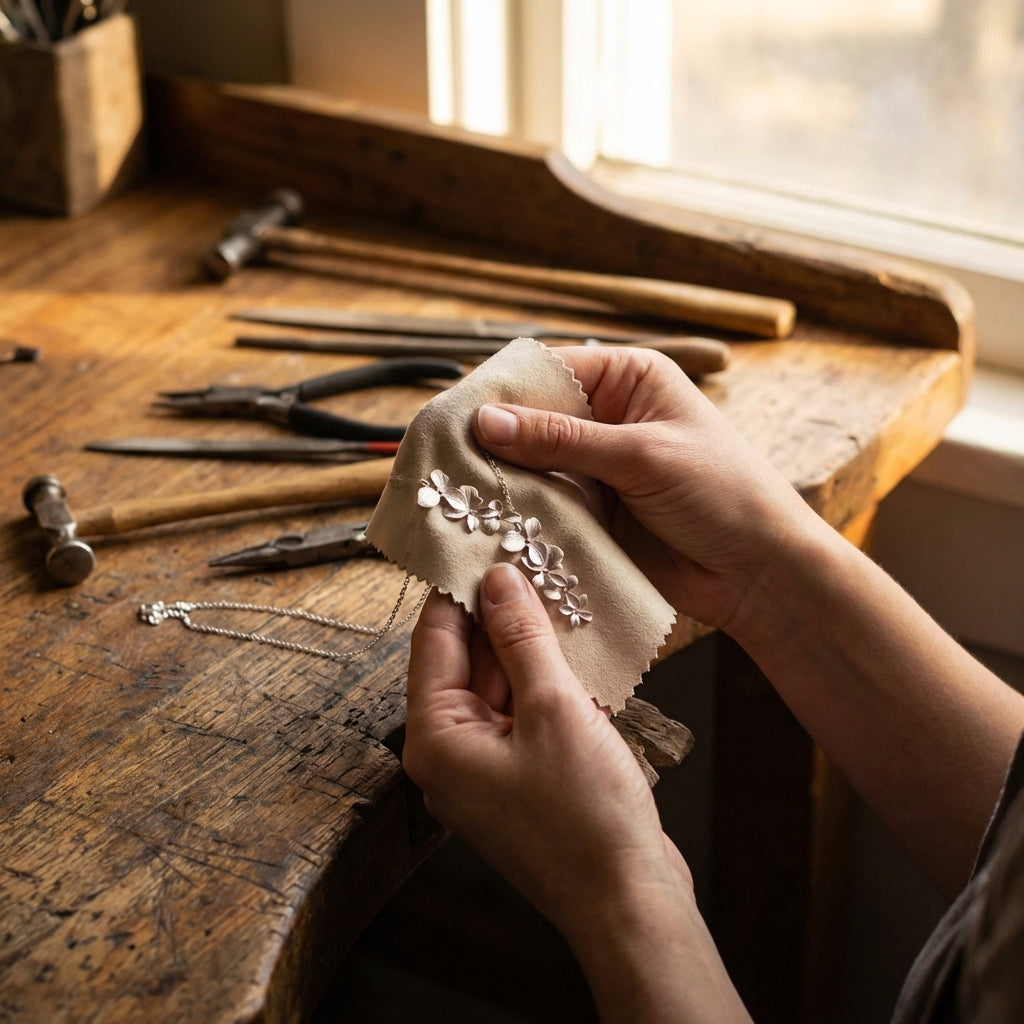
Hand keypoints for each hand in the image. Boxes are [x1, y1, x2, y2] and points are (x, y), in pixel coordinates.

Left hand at [403, 561, 750, 1021]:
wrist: (628, 902)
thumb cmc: (585, 819)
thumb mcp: (553, 708)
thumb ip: (522, 637)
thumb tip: (499, 578)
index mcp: (435, 737)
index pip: (435, 639)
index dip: (459, 586)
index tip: (482, 541)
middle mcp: (449, 752)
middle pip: (465, 659)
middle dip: (499, 612)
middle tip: (530, 559)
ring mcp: (485, 767)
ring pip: (499, 683)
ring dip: (528, 645)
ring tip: (558, 593)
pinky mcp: (520, 776)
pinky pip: (523, 711)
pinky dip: (544, 681)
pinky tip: (576, 649)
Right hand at [472, 345, 821, 633]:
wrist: (758, 571)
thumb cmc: (722, 493)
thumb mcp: (641, 455)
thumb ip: (562, 439)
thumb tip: (486, 421)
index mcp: (628, 379)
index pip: (548, 370)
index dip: (501, 390)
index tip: (454, 413)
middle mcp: (607, 417)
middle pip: (532, 418)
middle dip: (493, 439)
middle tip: (440, 457)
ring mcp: (596, 468)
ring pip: (531, 466)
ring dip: (501, 479)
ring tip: (453, 492)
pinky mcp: (591, 513)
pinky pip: (543, 506)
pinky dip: (518, 513)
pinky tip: (485, 520)